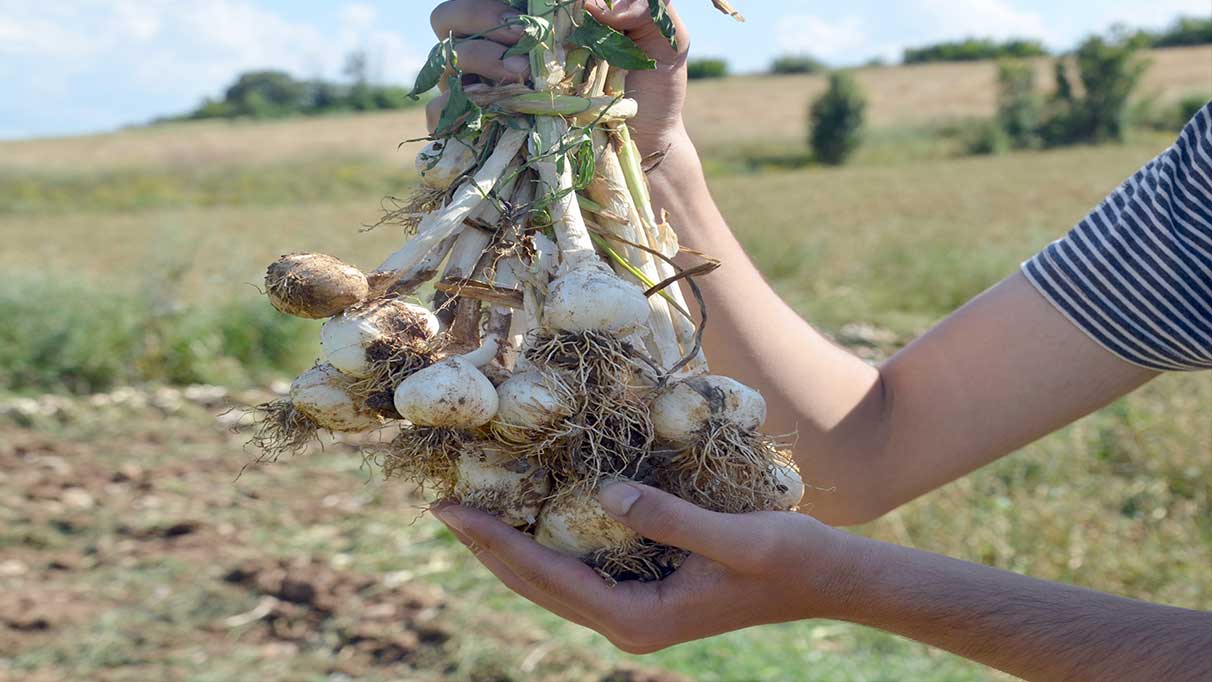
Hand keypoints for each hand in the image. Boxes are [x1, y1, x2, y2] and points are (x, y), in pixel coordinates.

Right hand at [427, 0, 690, 154]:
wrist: (648, 154)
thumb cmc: (651, 92)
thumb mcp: (664, 40)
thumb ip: (644, 6)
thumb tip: (594, 1)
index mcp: (532, 20)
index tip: (529, 9)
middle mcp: (500, 50)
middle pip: (450, 16)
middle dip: (478, 15)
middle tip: (520, 30)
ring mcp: (484, 92)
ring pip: (447, 58)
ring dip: (479, 56)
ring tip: (524, 74)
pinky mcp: (478, 134)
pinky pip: (441, 113)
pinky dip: (464, 105)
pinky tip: (505, 107)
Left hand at [432, 482, 859, 653]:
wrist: (827, 581)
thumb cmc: (789, 559)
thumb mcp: (733, 536)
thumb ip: (668, 518)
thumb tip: (605, 493)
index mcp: (639, 618)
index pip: (547, 576)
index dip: (495, 542)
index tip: (452, 510)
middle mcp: (628, 624)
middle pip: (538, 585)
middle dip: (488, 547)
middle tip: (441, 508)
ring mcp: (636, 613)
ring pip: (553, 582)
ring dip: (510, 550)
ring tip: (469, 516)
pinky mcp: (647, 596)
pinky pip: (580, 573)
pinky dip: (545, 548)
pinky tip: (529, 521)